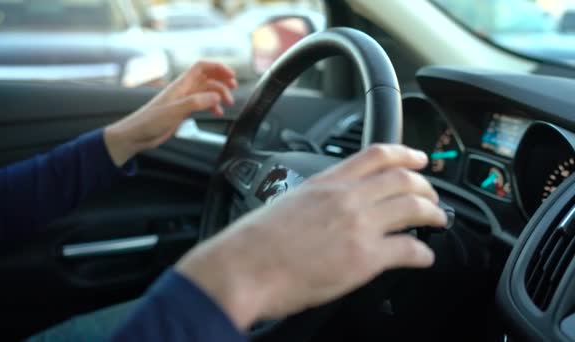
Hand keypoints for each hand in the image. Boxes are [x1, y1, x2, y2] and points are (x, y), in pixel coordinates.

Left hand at [103, 61, 237, 165]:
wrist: (137, 135)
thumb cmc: (150, 121)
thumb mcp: (175, 111)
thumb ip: (196, 102)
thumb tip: (216, 96)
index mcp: (181, 85)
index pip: (202, 67)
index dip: (218, 67)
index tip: (232, 75)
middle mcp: (184, 90)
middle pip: (208, 78)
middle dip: (222, 83)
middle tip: (232, 94)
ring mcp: (184, 100)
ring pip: (207, 91)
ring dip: (219, 95)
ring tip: (228, 105)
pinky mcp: (183, 111)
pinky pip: (202, 104)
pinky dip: (212, 106)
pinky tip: (217, 113)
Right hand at [176, 144, 446, 329]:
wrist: (243, 267)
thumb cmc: (255, 240)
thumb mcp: (287, 202)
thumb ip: (317, 199)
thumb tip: (330, 207)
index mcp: (327, 182)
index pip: (376, 155)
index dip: (405, 154)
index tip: (418, 159)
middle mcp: (347, 198)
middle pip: (403, 179)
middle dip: (426, 186)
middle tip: (432, 196)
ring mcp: (358, 226)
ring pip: (414, 207)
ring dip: (434, 214)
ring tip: (438, 221)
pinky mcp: (364, 258)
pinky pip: (409, 249)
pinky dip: (423, 254)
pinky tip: (424, 258)